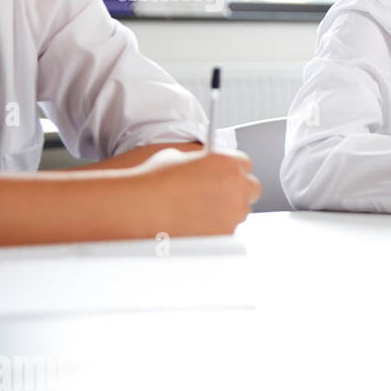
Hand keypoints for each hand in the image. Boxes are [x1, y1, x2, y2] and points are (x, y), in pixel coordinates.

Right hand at [134, 149, 260, 235]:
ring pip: (240, 212)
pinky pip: (228, 230)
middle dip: (238, 190)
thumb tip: (202, 168)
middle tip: (220, 194)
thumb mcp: (178, 157)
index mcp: (228, 162)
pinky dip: (216, 228)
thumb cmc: (153, 180)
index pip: (244, 164)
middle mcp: (237, 186)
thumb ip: (199, 162)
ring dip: (227, 211)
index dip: (232, 170)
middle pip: (252, 188)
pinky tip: (196, 224)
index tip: (225, 175)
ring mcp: (234, 212)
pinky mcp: (225, 234)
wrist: (139, 206)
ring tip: (200, 212)